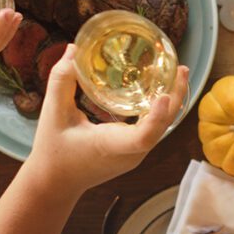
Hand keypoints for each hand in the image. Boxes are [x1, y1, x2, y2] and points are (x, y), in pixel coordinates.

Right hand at [23, 44, 189, 194]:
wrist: (55, 184)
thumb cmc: (53, 151)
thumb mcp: (53, 114)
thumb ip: (61, 81)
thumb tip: (72, 49)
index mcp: (110, 145)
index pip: (143, 137)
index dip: (157, 117)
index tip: (163, 95)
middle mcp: (129, 153)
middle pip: (162, 127)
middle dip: (175, 97)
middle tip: (181, 69)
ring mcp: (135, 155)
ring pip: (162, 128)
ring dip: (171, 102)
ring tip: (177, 74)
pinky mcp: (133, 153)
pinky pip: (153, 129)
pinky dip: (160, 110)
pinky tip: (160, 90)